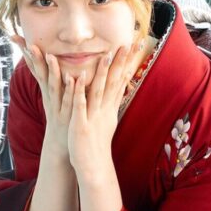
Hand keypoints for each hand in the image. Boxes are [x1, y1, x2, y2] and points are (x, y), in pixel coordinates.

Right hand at [11, 34, 74, 160]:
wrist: (63, 149)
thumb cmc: (63, 122)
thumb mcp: (56, 100)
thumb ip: (56, 83)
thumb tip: (54, 66)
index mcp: (47, 91)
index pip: (35, 68)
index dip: (27, 53)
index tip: (16, 37)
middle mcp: (50, 97)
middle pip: (40, 74)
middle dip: (34, 58)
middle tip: (28, 42)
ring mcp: (57, 106)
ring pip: (54, 85)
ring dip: (52, 70)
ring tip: (50, 55)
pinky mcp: (68, 115)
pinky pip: (70, 100)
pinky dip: (71, 90)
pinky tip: (73, 79)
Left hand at [67, 43, 139, 179]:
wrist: (93, 166)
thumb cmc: (96, 143)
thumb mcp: (106, 120)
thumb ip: (110, 104)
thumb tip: (117, 91)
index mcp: (110, 107)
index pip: (120, 81)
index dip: (127, 63)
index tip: (134, 47)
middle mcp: (105, 110)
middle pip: (114, 82)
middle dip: (120, 63)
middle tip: (127, 44)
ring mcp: (94, 117)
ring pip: (98, 91)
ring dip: (101, 73)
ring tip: (104, 56)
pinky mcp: (81, 125)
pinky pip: (80, 106)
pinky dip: (78, 92)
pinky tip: (77, 79)